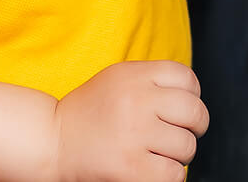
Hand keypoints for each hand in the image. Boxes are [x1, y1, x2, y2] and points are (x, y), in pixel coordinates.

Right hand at [51, 61, 208, 181]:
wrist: (51, 142)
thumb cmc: (88, 113)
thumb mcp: (118, 80)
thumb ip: (152, 81)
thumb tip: (192, 96)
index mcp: (134, 76)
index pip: (188, 79)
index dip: (192, 97)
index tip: (180, 110)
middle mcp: (136, 101)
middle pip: (195, 112)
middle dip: (194, 127)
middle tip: (178, 135)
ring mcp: (134, 135)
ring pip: (187, 147)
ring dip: (178, 155)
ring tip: (156, 154)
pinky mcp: (131, 167)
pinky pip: (173, 175)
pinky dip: (168, 176)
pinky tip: (152, 170)